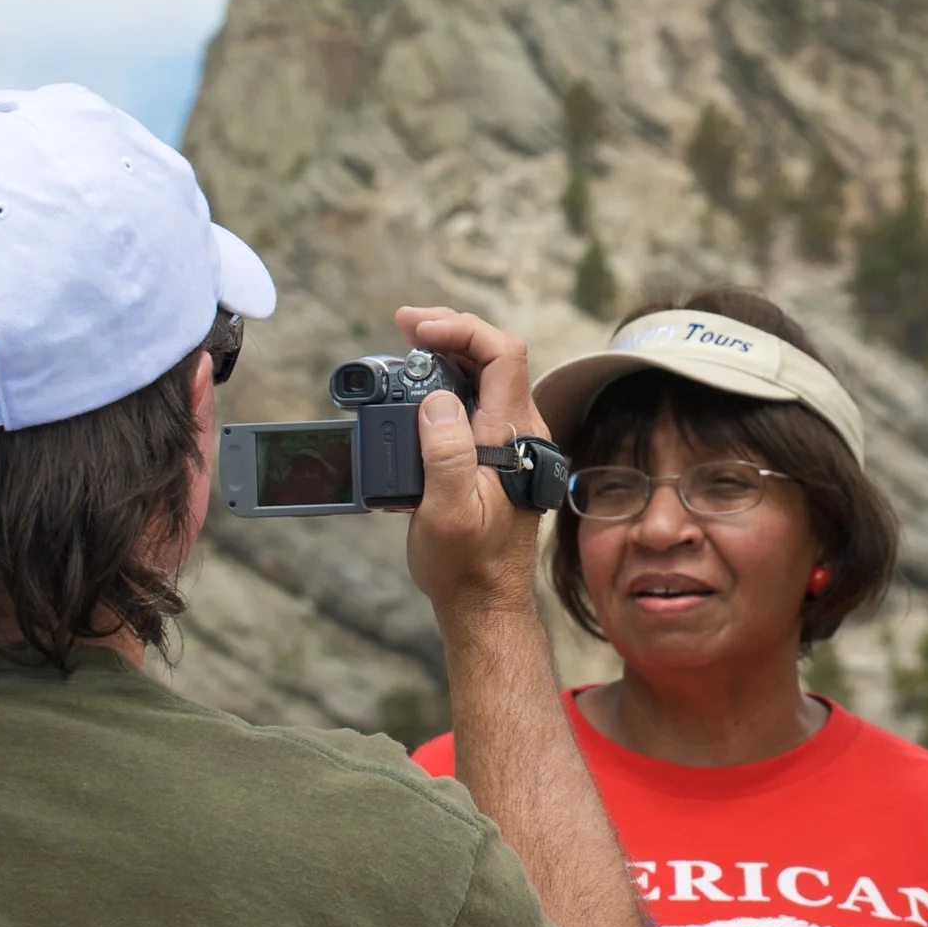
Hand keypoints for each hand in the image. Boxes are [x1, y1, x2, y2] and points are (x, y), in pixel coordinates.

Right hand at [396, 306, 547, 618]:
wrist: (484, 601)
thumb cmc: (465, 565)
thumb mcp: (446, 513)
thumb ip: (446, 455)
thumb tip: (439, 401)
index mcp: (513, 437)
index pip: (502, 355)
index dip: (461, 330)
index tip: (417, 330)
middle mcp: (522, 431)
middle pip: (496, 355)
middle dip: (452, 330)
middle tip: (405, 325)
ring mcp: (513, 440)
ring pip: (489, 374)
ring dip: (450, 351)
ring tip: (410, 343)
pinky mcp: (500, 452)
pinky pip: (480, 397)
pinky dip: (450, 378)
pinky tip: (423, 382)